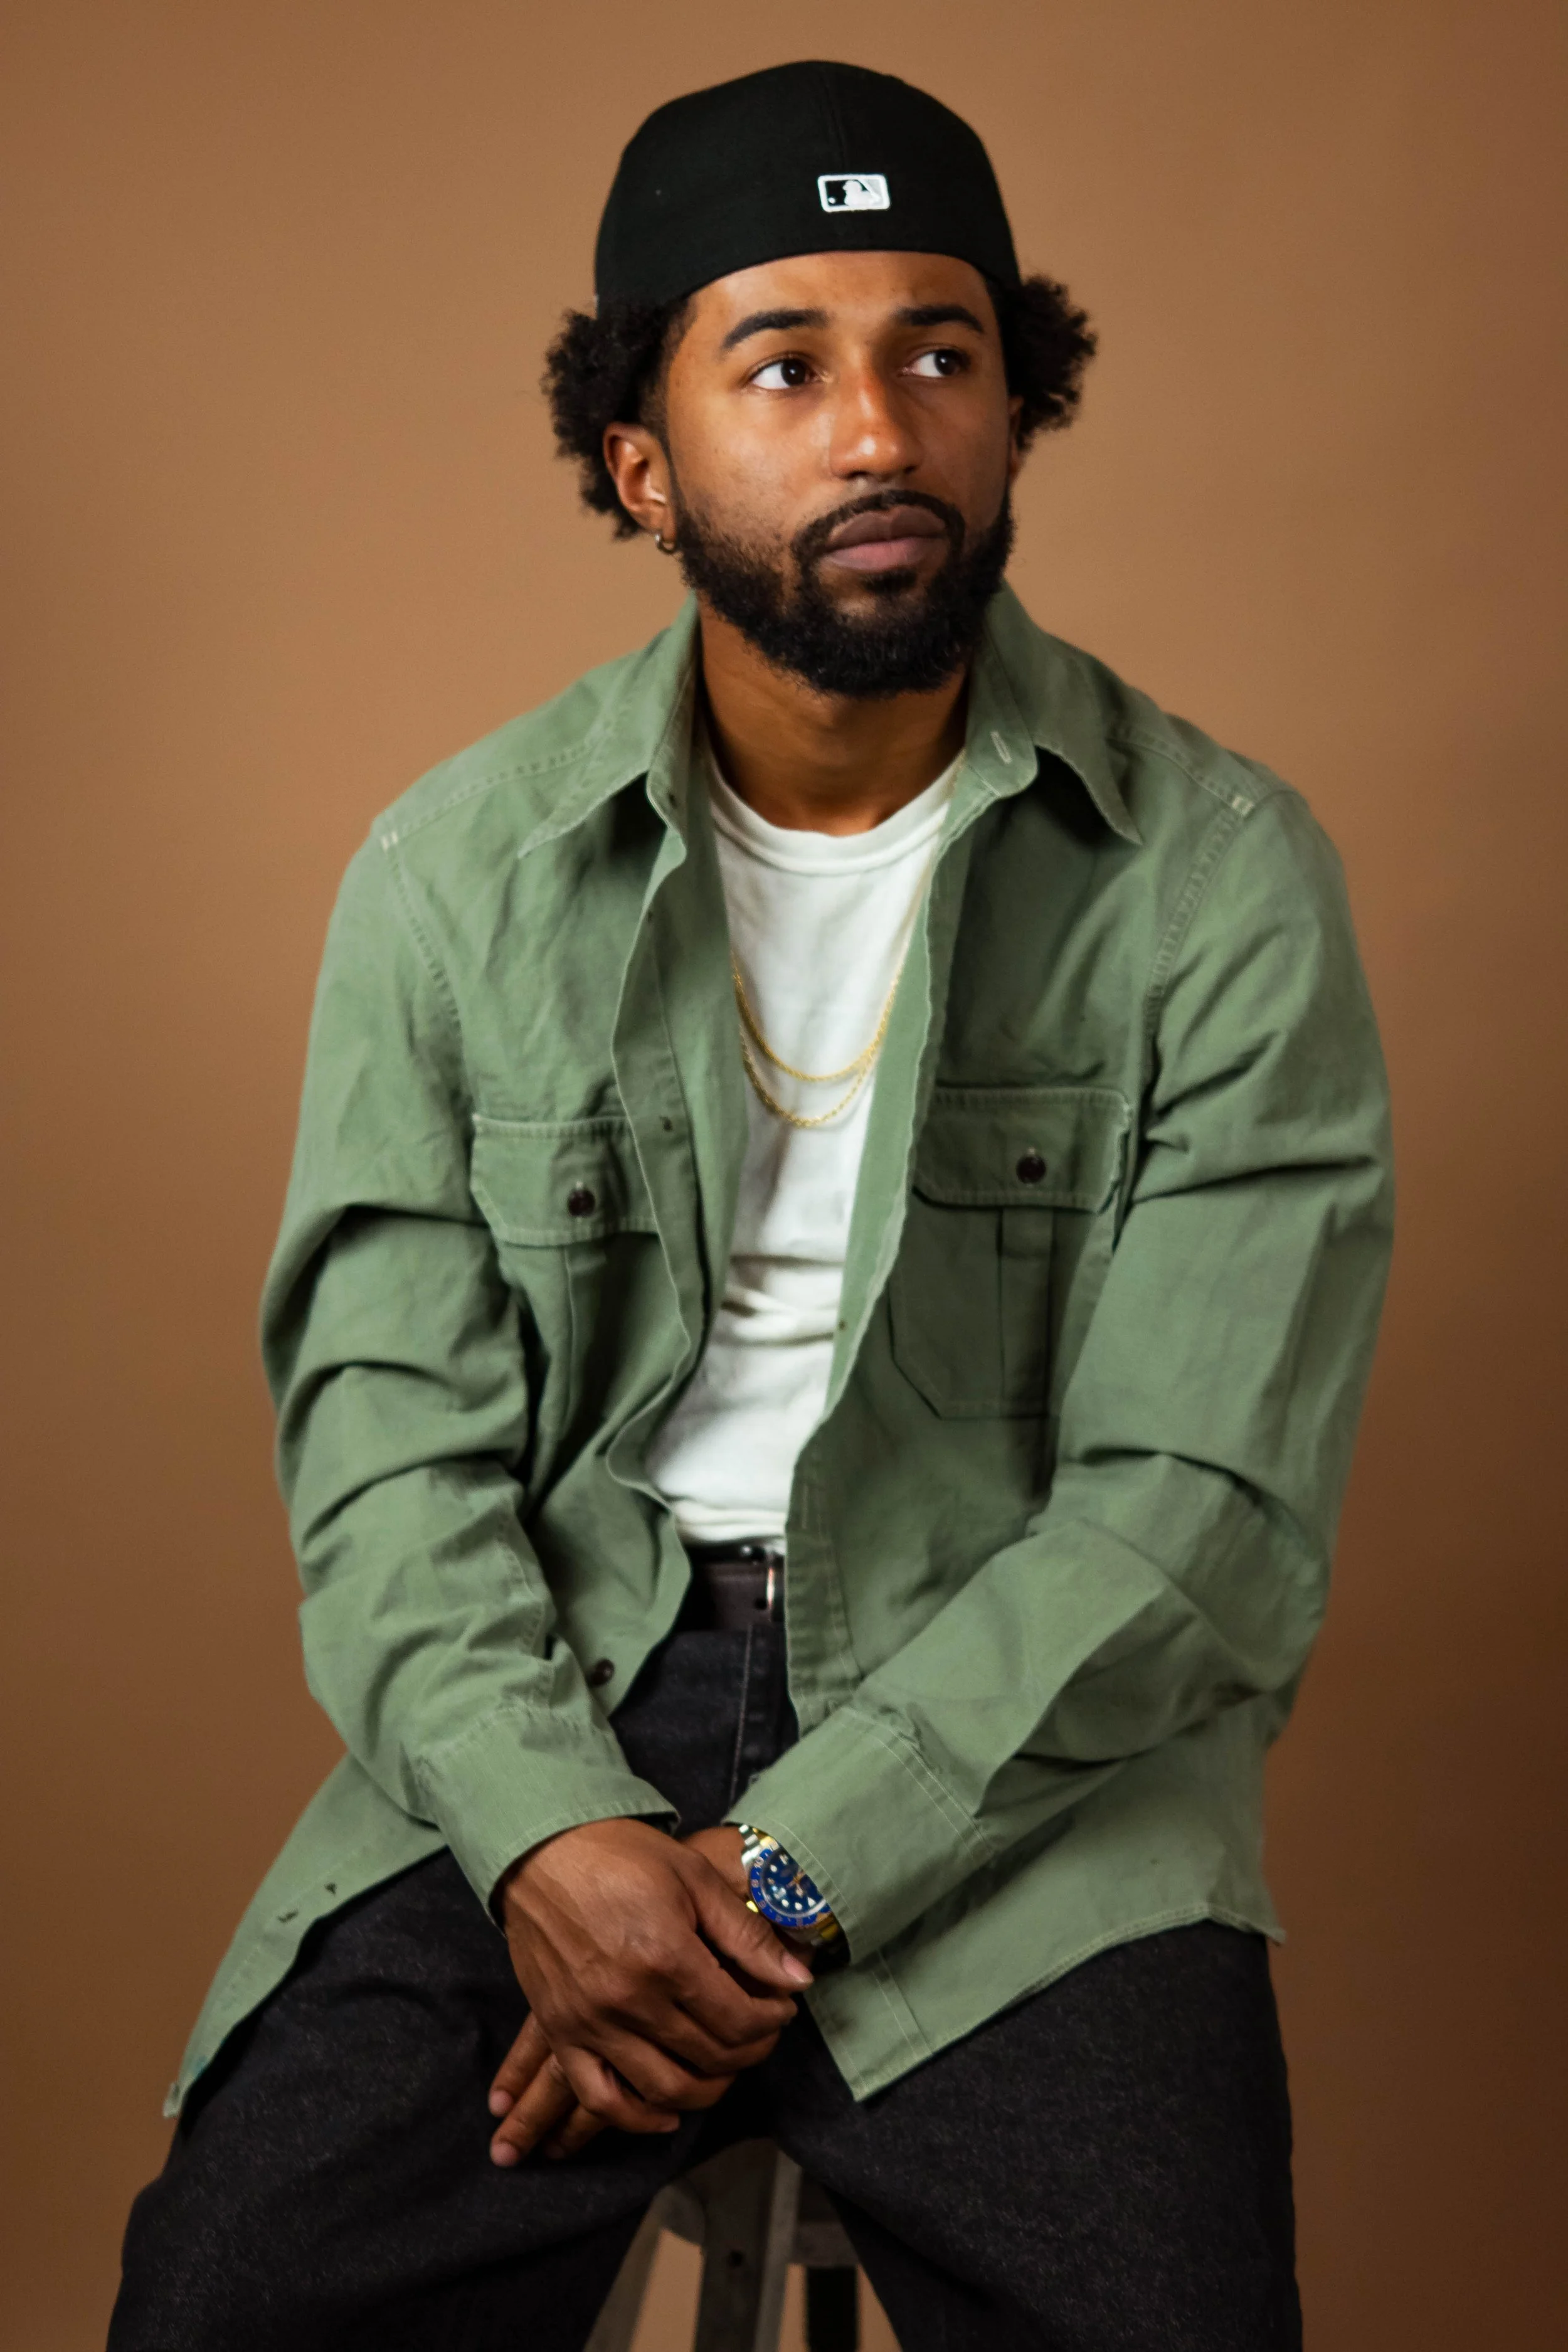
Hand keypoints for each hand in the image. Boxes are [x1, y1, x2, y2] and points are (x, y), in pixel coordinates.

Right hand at [487, 1817, 807, 2166]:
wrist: (542, 1851)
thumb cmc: (622, 1854)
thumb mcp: (695, 1877)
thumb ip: (746, 1936)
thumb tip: (797, 1981)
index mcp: (667, 1957)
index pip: (739, 2020)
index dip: (772, 2020)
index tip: (782, 2006)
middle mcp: (629, 2001)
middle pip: (709, 2057)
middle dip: (750, 2050)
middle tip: (761, 2031)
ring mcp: (591, 2023)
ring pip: (664, 2090)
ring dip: (707, 2090)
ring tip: (725, 2066)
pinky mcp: (562, 2032)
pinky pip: (601, 2098)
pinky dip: (637, 2118)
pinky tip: (667, 2112)